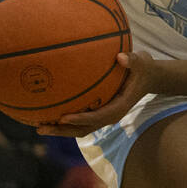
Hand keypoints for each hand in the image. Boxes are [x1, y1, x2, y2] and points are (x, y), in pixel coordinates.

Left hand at [36, 51, 154, 136]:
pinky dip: (63, 119)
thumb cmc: (144, 69)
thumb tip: (121, 57)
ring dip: (59, 129)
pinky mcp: (98, 111)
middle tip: (40, 127)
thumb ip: (133, 60)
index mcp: (119, 107)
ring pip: (78, 128)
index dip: (80, 119)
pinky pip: (79, 119)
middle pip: (83, 129)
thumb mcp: (143, 62)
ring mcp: (103, 115)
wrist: (149, 77)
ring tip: (37, 124)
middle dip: (62, 130)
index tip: (63, 118)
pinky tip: (47, 112)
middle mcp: (109, 115)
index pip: (98, 117)